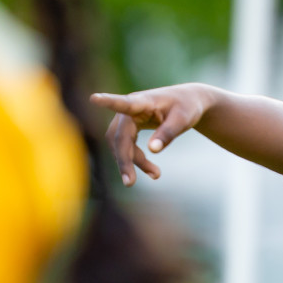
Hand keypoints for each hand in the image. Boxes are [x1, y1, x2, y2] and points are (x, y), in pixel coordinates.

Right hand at [90, 84, 213, 185]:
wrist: (188, 101)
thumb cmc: (187, 107)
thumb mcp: (183, 120)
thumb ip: (168, 133)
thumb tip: (153, 150)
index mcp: (143, 101)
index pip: (124, 103)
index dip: (108, 102)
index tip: (94, 98)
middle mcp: (130, 109)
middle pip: (120, 137)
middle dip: (124, 160)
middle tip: (130, 183)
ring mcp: (127, 118)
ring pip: (121, 144)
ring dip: (132, 161)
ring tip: (156, 174)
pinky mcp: (129, 127)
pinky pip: (126, 146)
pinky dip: (136, 159)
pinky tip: (152, 171)